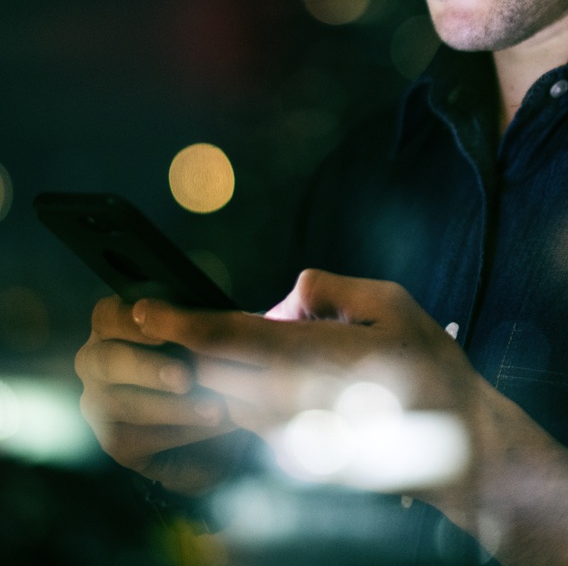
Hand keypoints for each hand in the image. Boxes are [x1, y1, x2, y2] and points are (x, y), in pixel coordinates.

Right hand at [75, 296, 249, 494]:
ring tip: (215, 409)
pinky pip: (130, 438)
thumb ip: (268, 311)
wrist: (240, 430)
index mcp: (128, 326)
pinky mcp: (122, 443)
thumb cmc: (243, 371)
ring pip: (114, 402)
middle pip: (99, 358)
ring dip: (169, 405)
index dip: (132, 317)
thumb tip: (305, 288)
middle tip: (187, 375)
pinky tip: (208, 427)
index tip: (156, 319)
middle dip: (144, 366)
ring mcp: (104, 404)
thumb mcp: (256, 337)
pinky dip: (173, 431)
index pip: (110, 314)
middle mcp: (104, 361)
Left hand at [132, 269, 481, 471]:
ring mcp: (291, 431)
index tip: (145, 309)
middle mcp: (294, 400)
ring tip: (210, 348)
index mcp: (316, 358)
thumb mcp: (393, 304)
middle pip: (210, 372)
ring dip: (210, 373)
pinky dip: (239, 395)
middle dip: (183, 348)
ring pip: (222, 398)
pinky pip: (248, 417)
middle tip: (159, 323)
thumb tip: (285, 298)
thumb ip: (331, 289)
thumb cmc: (430, 367)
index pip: (228, 338)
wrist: (456, 442)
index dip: (180, 322)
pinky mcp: (294, 450)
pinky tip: (258, 379)